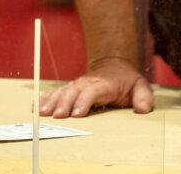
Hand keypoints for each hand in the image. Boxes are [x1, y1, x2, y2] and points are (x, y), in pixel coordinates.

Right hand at [39, 58, 153, 117]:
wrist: (113, 64)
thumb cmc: (126, 80)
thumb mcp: (141, 85)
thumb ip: (144, 97)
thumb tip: (143, 109)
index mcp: (104, 84)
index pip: (92, 92)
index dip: (83, 101)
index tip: (76, 113)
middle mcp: (87, 83)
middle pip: (73, 92)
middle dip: (64, 104)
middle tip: (57, 116)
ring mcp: (77, 84)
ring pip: (62, 91)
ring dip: (52, 101)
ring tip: (42, 112)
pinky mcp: (70, 88)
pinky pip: (56, 92)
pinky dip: (45, 97)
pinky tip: (36, 105)